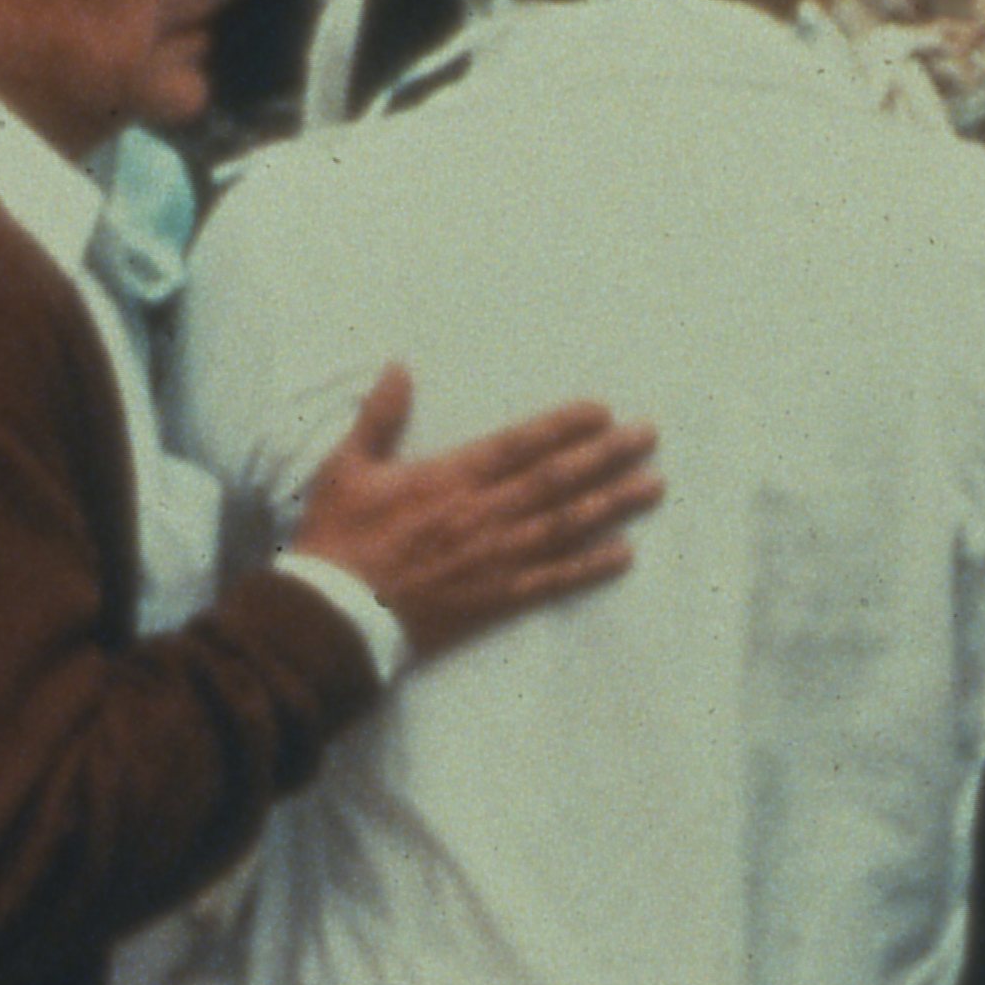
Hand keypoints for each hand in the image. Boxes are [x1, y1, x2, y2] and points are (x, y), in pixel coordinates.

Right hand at [288, 367, 662, 659]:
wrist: (331, 615)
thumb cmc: (335, 540)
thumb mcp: (346, 468)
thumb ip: (379, 418)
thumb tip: (398, 368)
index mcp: (449, 477)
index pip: (520, 444)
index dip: (564, 426)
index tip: (602, 411)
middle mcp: (482, 514)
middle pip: (556, 479)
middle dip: (606, 456)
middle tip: (649, 438)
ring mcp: (493, 558)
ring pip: (565, 525)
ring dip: (613, 505)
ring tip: (653, 487)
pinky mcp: (494, 599)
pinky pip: (552, 581)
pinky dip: (589, 567)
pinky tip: (624, 554)